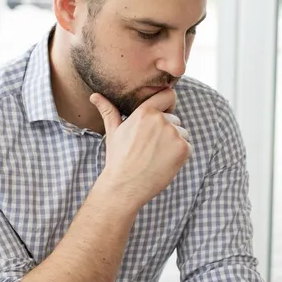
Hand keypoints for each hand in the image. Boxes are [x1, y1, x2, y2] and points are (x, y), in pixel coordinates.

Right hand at [91, 90, 190, 210]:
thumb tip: (94, 96)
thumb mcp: (113, 132)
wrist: (125, 186)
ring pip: (182, 133)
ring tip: (156, 156)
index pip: (168, 95)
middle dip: (167, 130)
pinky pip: (188, 146)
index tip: (164, 113)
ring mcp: (174, 134)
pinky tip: (163, 163)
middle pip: (175, 119)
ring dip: (174, 143)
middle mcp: (161, 120)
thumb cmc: (118, 158)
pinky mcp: (183, 149)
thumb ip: (108, 111)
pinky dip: (179, 155)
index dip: (168, 103)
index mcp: (145, 112)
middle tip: (151, 147)